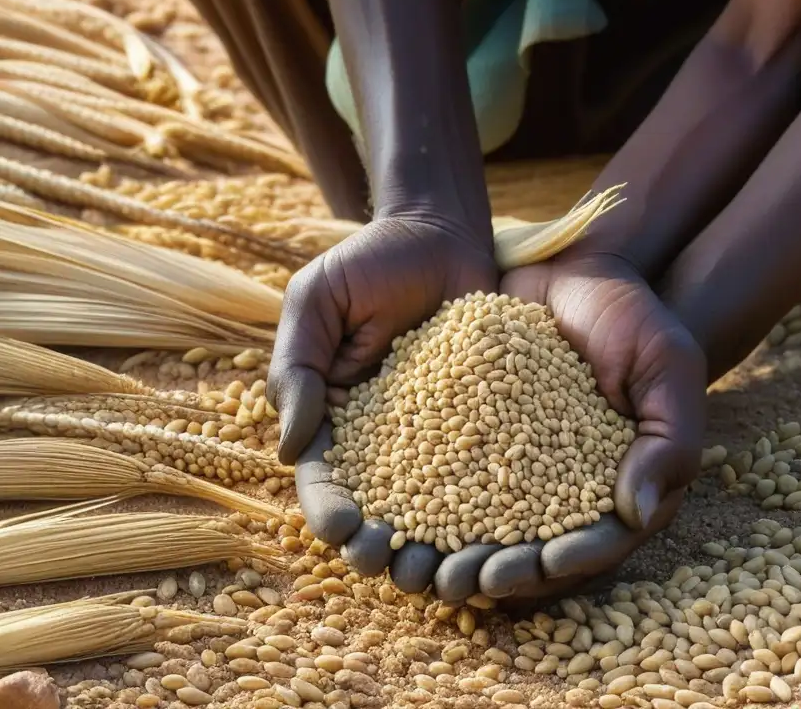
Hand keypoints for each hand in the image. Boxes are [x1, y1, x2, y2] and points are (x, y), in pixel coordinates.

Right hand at [268, 216, 496, 578]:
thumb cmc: (370, 262)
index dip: (331, 509)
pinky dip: (496, 500)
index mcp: (337, 418)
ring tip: (447, 568)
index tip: (345, 529)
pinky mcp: (489, 419)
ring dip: (437, 542)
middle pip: (381, 505)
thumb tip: (293, 449)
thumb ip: (296, 366)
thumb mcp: (317, 300)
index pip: (326, 477)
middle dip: (383, 543)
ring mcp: (442, 432)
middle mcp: (389, 437)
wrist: (442, 232)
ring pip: (438, 501)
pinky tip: (508, 528)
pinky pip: (492, 464)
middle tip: (394, 564)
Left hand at [430, 254, 706, 603]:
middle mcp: (561, 491)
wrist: (576, 272)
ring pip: (481, 528)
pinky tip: (389, 514)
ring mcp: (513, 468)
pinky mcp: (471, 439)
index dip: (567, 561)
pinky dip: (419, 501)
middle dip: (496, 572)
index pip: (594, 542)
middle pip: (530, 550)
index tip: (538, 566)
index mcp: (616, 488)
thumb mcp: (666, 367)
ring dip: (449, 554)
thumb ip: (669, 440)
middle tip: (459, 582)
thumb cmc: (635, 320)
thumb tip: (640, 516)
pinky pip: (443, 477)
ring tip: (416, 566)